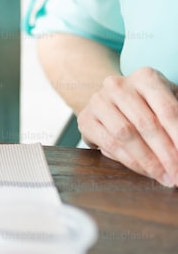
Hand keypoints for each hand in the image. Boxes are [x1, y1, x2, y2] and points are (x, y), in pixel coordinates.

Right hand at [77, 67, 177, 186]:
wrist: (112, 103)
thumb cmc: (148, 106)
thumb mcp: (167, 104)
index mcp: (145, 77)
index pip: (168, 109)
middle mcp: (118, 85)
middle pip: (146, 124)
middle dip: (165, 154)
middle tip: (177, 175)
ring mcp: (98, 101)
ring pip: (125, 135)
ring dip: (147, 161)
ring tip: (162, 176)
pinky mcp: (85, 119)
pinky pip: (109, 144)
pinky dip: (129, 161)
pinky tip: (143, 170)